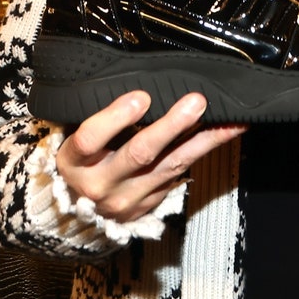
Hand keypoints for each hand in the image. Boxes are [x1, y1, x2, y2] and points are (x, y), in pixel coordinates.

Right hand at [54, 92, 245, 222]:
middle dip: (171, 126)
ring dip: (204, 139)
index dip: (116, 118)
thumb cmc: (79, 162)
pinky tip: (226, 132)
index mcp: (73, 162)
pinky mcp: (149, 204)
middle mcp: (99, 183)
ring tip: (228, 118)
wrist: (74, 213)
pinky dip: (205, 150)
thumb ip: (98, 118)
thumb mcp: (71, 140)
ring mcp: (126, 198)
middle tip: (196, 102)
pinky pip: (181, 173)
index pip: (91, 140)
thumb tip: (137, 84)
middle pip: (139, 153)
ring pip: (171, 165)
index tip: (141, 97)